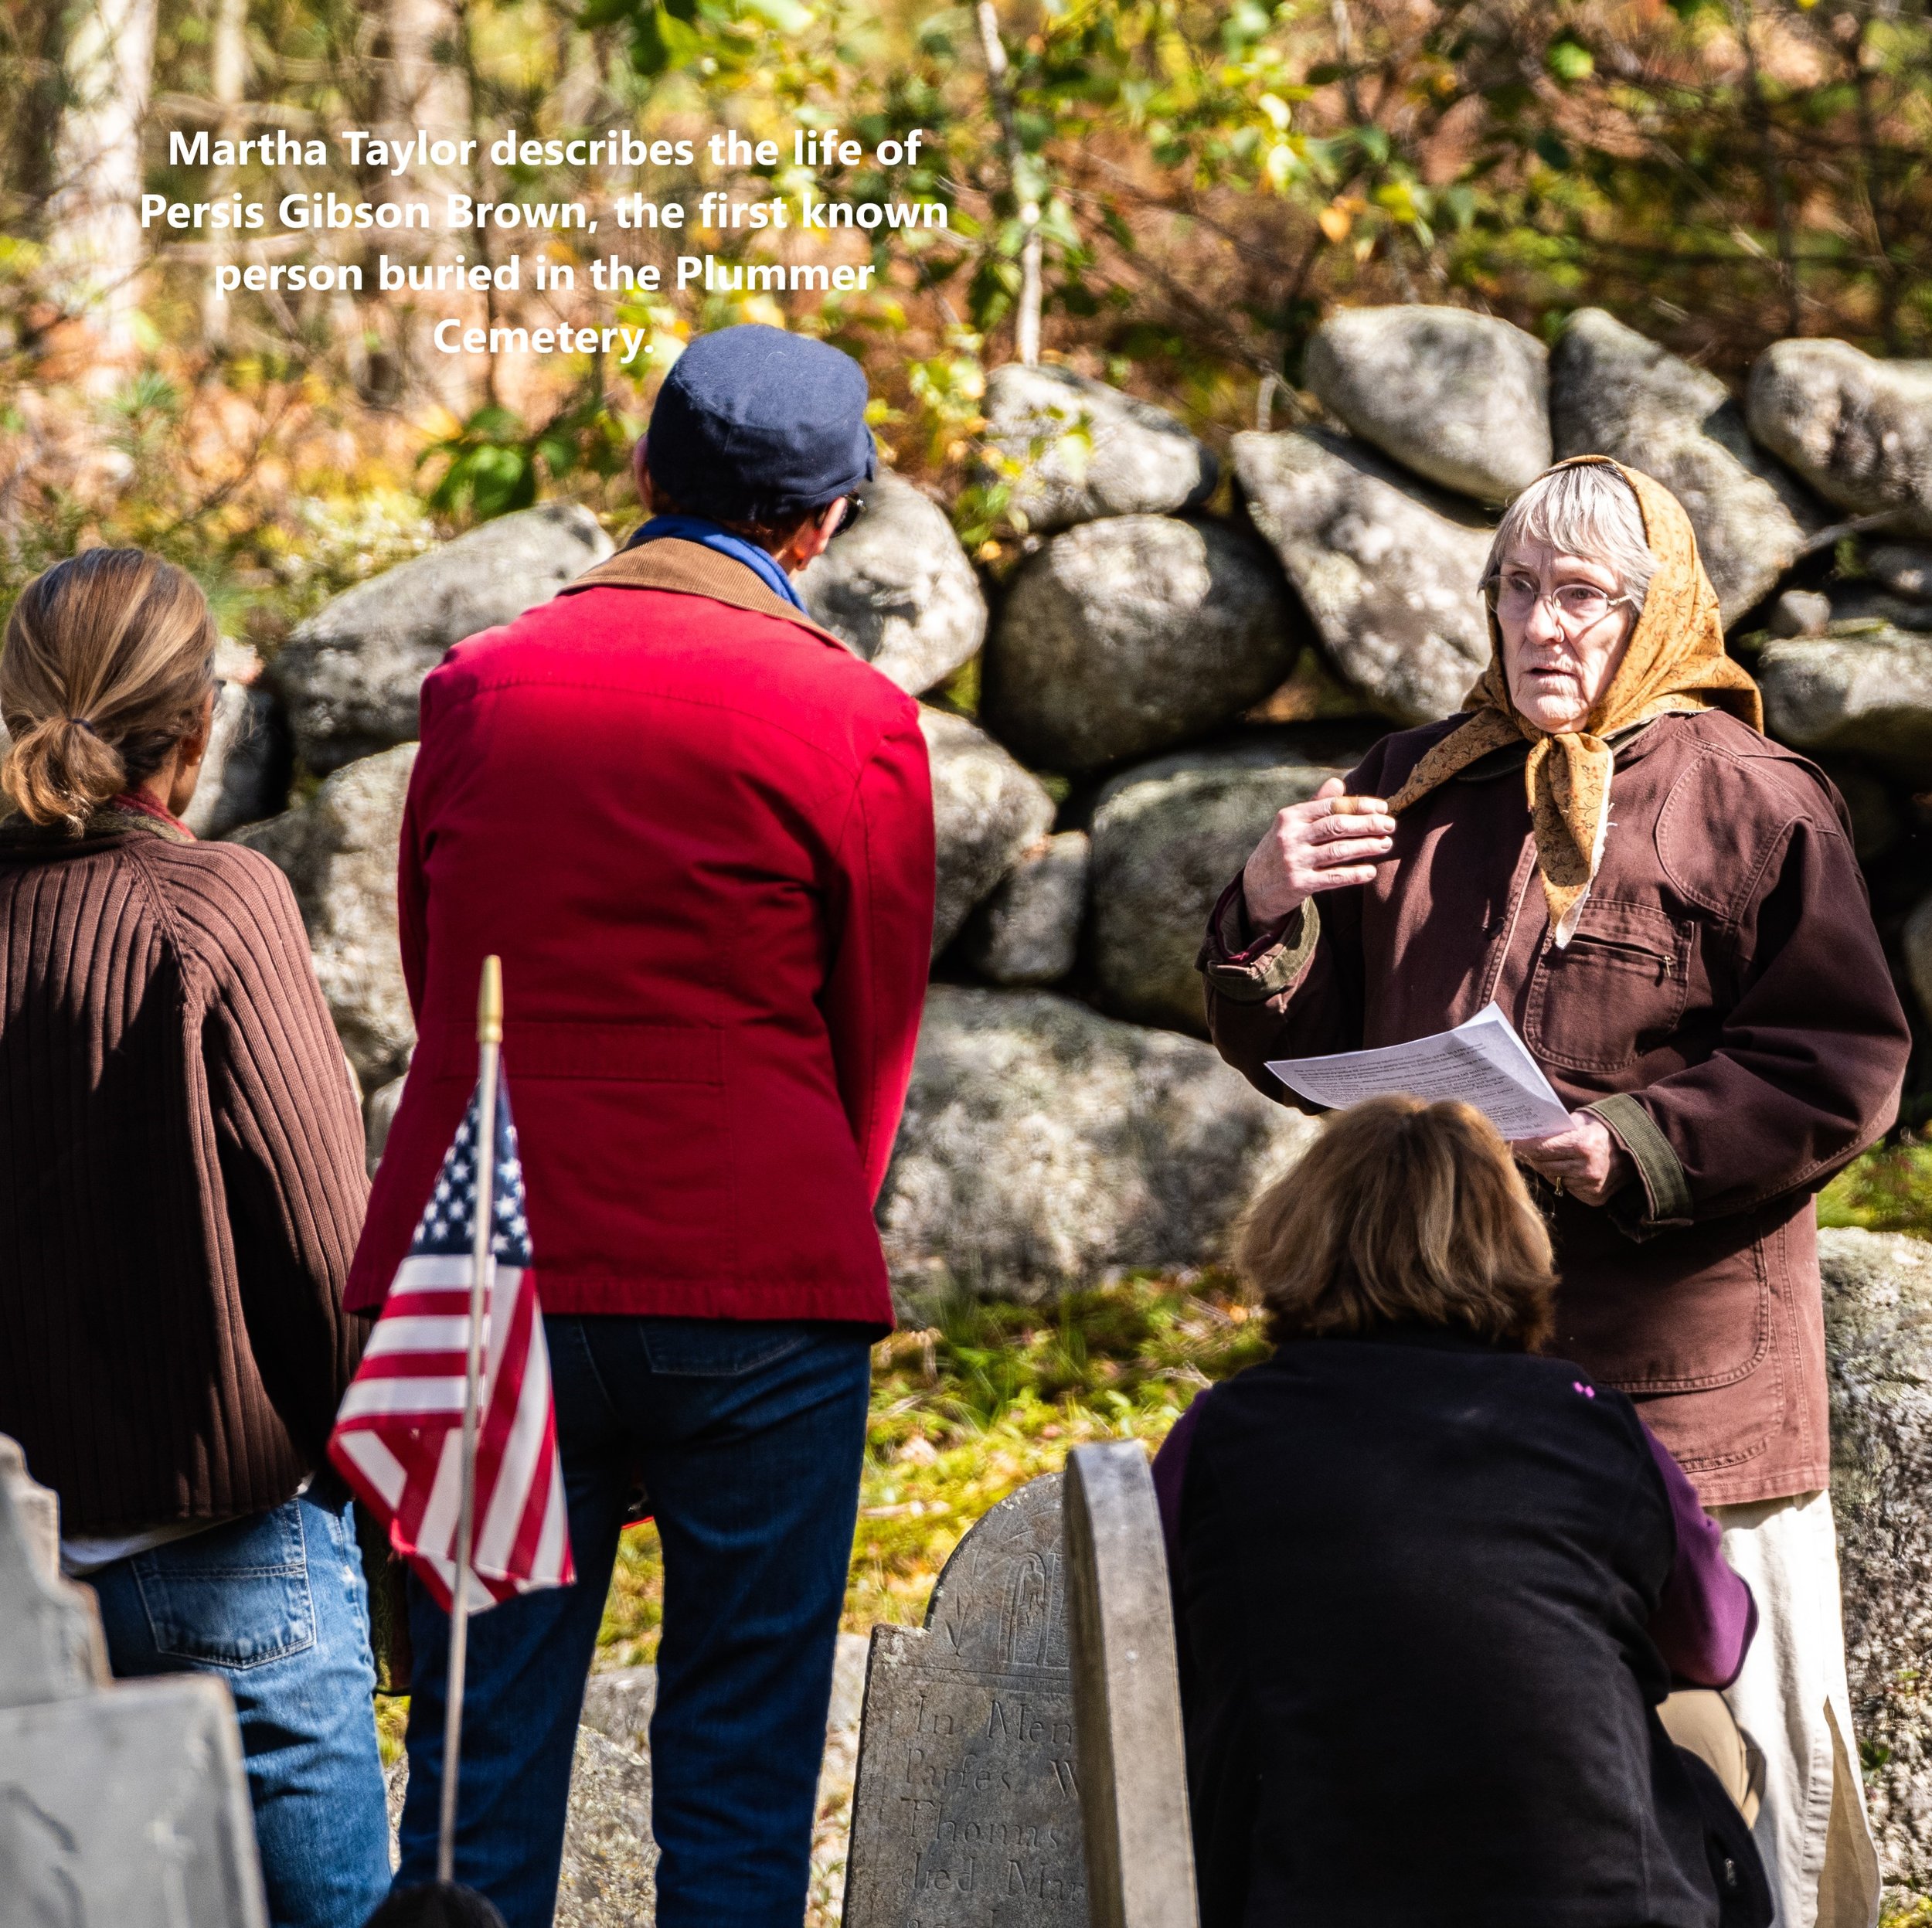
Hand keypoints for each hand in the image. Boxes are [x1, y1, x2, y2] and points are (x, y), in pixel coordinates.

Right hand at [1241, 778, 1396, 923]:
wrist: (1254, 886)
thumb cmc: (1282, 848)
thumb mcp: (1292, 824)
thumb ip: (1316, 804)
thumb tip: (1339, 782)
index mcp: (1291, 816)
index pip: (1331, 806)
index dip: (1360, 805)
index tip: (1383, 807)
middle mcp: (1290, 836)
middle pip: (1337, 826)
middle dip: (1368, 824)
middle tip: (1391, 825)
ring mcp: (1294, 861)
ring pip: (1338, 851)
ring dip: (1366, 847)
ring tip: (1386, 844)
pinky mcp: (1299, 884)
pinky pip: (1333, 878)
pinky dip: (1355, 874)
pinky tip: (1371, 872)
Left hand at [1515, 1111, 1630, 1206]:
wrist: (1635, 1150)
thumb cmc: (1602, 1130)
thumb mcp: (1581, 1120)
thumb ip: (1556, 1127)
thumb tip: (1525, 1130)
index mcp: (1583, 1144)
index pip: (1541, 1147)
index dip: (1521, 1144)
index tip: (1507, 1141)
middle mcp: (1587, 1168)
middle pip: (1542, 1164)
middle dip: (1531, 1155)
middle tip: (1521, 1147)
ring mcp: (1591, 1186)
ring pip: (1551, 1177)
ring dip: (1547, 1167)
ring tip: (1551, 1155)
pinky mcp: (1594, 1198)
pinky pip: (1566, 1188)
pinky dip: (1564, 1178)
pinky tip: (1570, 1168)